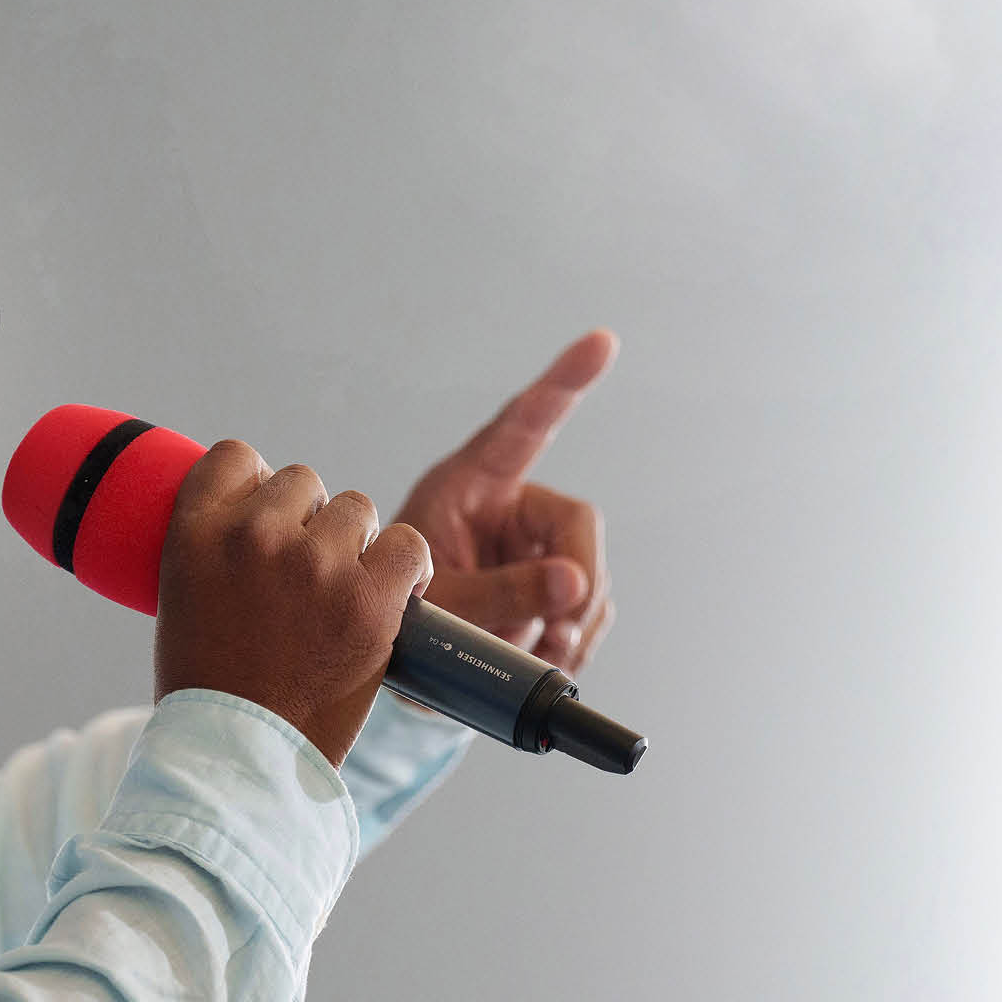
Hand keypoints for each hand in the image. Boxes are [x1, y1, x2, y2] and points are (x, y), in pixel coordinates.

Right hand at [156, 441, 434, 766]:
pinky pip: (406, 544)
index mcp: (196, 531)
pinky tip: (394, 594)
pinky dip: (407, 567)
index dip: (260, 484)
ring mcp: (314, 564)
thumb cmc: (211, 690)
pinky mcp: (368, 599)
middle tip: (307, 579)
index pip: (238, 456)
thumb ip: (220, 549)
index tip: (272, 519)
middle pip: (304, 481)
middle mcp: (254, 534)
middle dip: (311, 522)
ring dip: (355, 545)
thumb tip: (267, 515)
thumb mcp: (184, 599)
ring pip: (356, 509)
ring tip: (343, 596)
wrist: (239, 757)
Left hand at [393, 330, 616, 670]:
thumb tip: (575, 585)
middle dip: (578, 582)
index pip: (522, 424)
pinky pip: (588, 609)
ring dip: (571, 623)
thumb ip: (501, 592)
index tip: (602, 342)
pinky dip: (574, 640)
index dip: (563, 383)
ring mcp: (534, 547)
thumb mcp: (440, 603)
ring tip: (529, 651)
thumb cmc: (401, 615)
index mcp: (470, 484)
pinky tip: (541, 654)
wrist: (400, 659)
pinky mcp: (550, 587)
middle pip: (577, 524)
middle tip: (561, 633)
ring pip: (588, 574)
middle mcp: (509, 506)